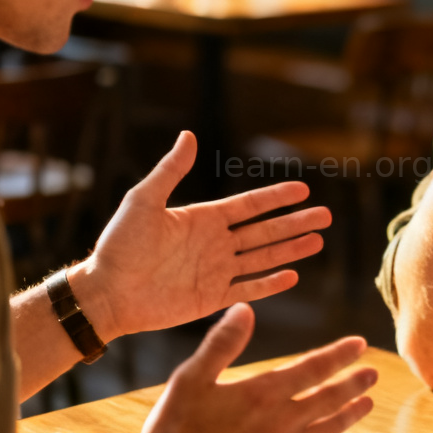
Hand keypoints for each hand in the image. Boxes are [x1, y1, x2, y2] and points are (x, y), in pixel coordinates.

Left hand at [72, 131, 330, 339]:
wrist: (106, 292)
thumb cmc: (119, 244)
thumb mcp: (143, 200)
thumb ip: (170, 171)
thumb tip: (188, 135)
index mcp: (202, 218)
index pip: (249, 205)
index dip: (276, 197)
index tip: (303, 188)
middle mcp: (215, 243)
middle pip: (265, 230)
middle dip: (296, 222)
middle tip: (326, 216)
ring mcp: (216, 271)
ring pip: (263, 257)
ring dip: (291, 249)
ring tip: (318, 241)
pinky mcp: (211, 298)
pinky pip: (248, 288)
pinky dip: (270, 283)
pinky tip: (293, 275)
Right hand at [127, 304, 376, 432]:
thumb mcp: (190, 379)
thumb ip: (221, 344)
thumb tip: (245, 309)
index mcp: (263, 393)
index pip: (313, 367)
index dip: (339, 354)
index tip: (361, 344)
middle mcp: (281, 422)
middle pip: (329, 398)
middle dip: (353, 383)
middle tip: (373, 372)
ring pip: (328, 428)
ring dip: (350, 413)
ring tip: (368, 402)